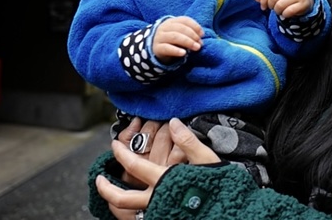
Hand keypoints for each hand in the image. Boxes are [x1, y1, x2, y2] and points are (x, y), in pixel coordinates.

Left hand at [96, 119, 221, 217]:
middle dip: (106, 187)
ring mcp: (160, 213)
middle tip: (98, 178)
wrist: (232, 214)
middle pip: (123, 197)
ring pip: (128, 213)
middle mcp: (157, 200)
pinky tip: (132, 206)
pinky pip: (140, 217)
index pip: (134, 165)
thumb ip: (188, 141)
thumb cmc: (221, 187)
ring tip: (110, 196)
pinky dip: (130, 213)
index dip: (121, 153)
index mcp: (165, 181)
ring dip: (115, 203)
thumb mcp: (208, 160)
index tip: (114, 144)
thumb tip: (173, 122)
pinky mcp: (165, 218)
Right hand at [153, 16, 202, 62]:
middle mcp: (164, 27)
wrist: (154, 49)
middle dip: (192, 35)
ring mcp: (159, 37)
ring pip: (174, 37)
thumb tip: (200, 40)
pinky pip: (167, 48)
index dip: (195, 26)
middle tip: (200, 43)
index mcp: (171, 21)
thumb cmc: (171, 40)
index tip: (202, 34)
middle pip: (180, 28)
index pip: (184, 20)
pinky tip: (184, 53)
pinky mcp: (157, 48)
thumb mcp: (179, 34)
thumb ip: (189, 34)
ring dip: (187, 42)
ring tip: (196, 48)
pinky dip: (176, 50)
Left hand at [255, 0, 313, 17]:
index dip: (263, 0)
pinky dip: (285, 15)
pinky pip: (288, 11)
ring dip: (277, 11)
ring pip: (280, 5)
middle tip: (273, 9)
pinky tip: (286, 14)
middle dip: (271, 6)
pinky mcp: (303, 3)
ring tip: (280, 11)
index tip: (263, 6)